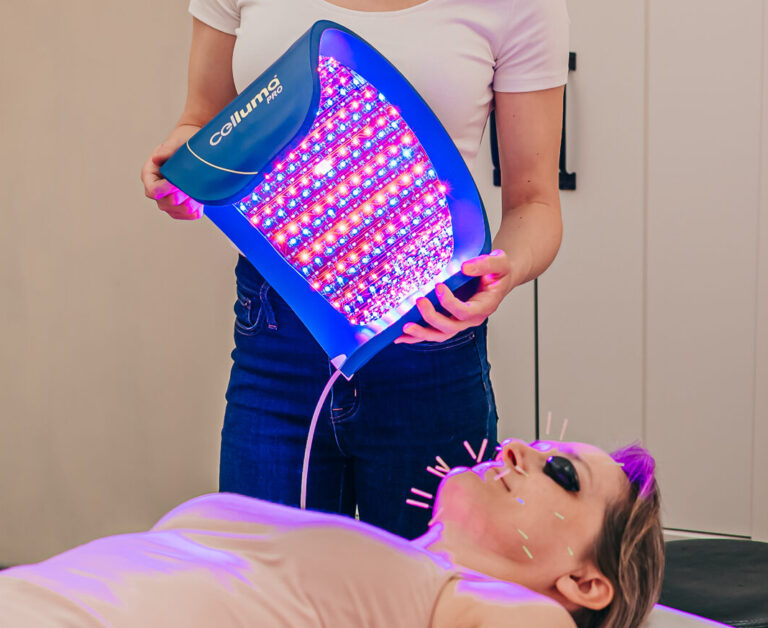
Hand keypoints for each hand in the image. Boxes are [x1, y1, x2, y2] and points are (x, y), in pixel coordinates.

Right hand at [141, 125, 203, 219]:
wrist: (196, 146)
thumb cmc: (184, 141)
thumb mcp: (177, 141)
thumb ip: (167, 149)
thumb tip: (157, 158)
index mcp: (150, 174)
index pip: (153, 190)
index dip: (166, 190)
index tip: (180, 185)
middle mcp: (156, 188)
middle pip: (164, 204)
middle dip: (180, 200)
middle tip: (194, 190)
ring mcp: (167, 198)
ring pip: (174, 212)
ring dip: (188, 207)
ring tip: (199, 197)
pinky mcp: (180, 204)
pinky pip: (184, 214)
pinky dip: (193, 212)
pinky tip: (200, 205)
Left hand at [394, 249, 519, 343]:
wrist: (499, 277)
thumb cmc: (499, 271)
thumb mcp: (499, 262)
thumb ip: (485, 264)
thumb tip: (464, 268)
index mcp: (484, 307)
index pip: (465, 312)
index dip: (450, 303)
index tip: (439, 286)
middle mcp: (471, 319)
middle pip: (450, 327)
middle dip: (432, 317)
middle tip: (419, 301)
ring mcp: (460, 322)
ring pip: (440, 335)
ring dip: (421, 333)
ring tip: (405, 327)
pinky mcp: (450, 320)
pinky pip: (433, 332)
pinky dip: (417, 336)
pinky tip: (401, 336)